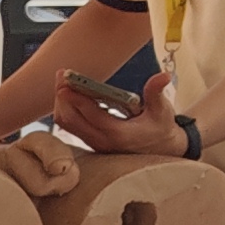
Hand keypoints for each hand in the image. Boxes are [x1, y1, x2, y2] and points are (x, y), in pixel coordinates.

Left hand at [55, 73, 186, 158]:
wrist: (162, 150)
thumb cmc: (161, 127)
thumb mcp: (162, 110)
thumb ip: (157, 93)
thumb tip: (163, 76)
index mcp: (119, 134)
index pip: (92, 116)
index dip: (78, 99)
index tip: (67, 82)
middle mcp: (102, 141)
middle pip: (72, 120)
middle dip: (63, 97)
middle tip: (62, 74)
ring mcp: (95, 143)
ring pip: (68, 124)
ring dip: (62, 103)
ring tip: (63, 81)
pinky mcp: (91, 141)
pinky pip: (71, 126)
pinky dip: (67, 109)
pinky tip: (69, 93)